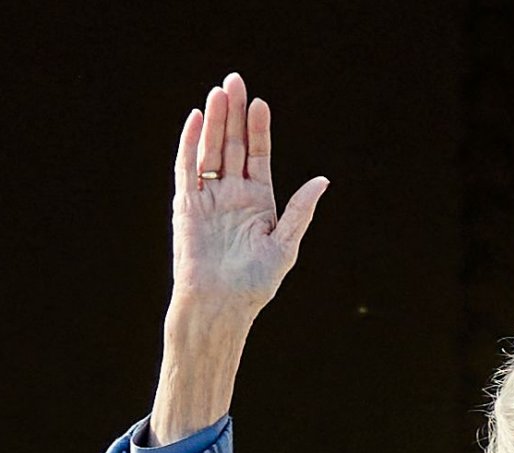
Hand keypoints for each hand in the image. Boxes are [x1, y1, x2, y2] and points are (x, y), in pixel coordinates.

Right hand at [150, 72, 328, 443]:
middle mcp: (233, 195)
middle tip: (236, 81)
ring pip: (211, 150)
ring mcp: (209, 197)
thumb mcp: (285, 245)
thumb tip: (322, 181)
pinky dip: (190, 143)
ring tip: (220, 92)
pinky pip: (187, 167)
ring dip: (216, 121)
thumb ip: (300, 211)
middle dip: (235, 114)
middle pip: (234, 145)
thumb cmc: (254, 284)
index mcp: (258, 203)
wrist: (220, 305)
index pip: (259, 156)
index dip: (260, 130)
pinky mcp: (187, 204)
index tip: (261, 104)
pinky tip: (197, 118)